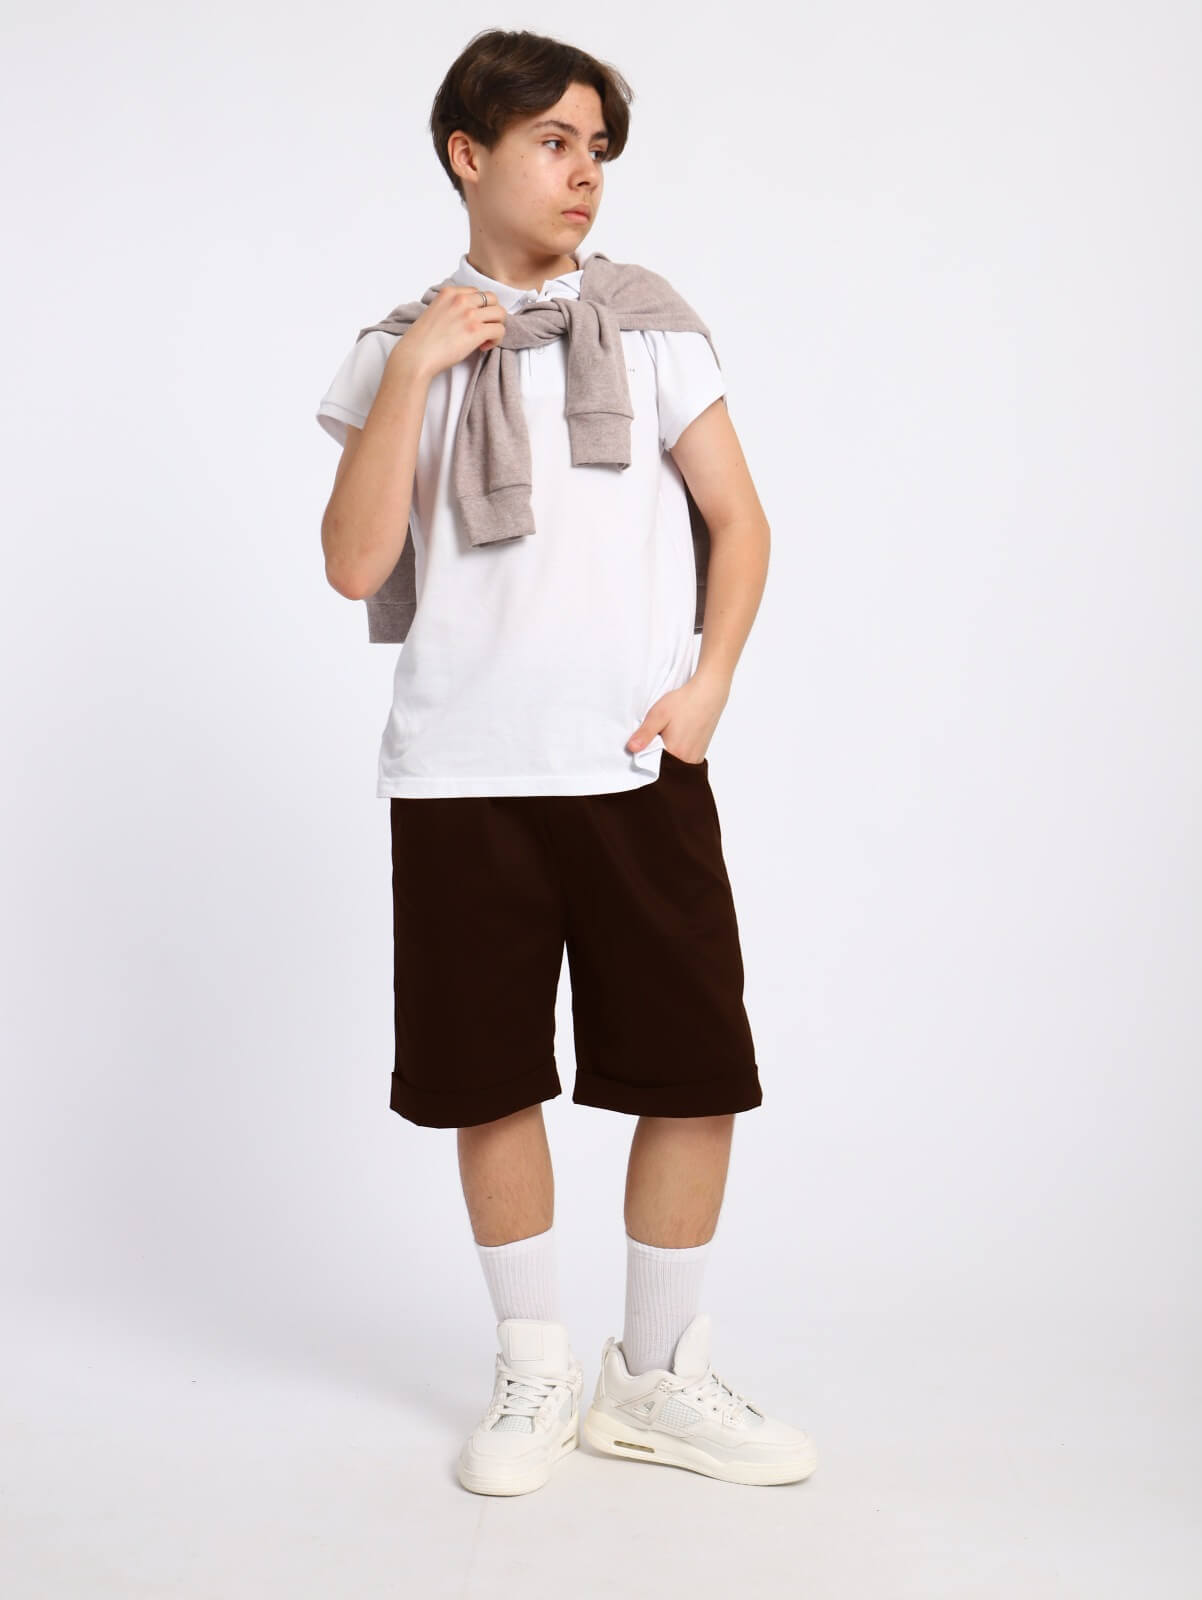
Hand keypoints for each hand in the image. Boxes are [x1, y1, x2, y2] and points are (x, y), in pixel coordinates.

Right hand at [389, 285, 506, 381]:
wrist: (416, 356)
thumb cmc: (421, 341)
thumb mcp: (434, 312)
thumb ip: (451, 308)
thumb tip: (465, 317)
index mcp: (450, 292)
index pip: (477, 292)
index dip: (479, 307)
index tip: (473, 321)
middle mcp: (461, 299)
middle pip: (492, 299)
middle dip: (492, 314)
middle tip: (485, 328)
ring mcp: (470, 314)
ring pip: (500, 313)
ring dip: (496, 326)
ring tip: (485, 339)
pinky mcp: (477, 331)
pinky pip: (500, 330)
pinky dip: (496, 339)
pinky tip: (484, 346)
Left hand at [627, 672, 730, 763]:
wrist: (708, 693)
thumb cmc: (684, 702)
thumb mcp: (658, 714)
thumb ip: (644, 734)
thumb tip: (631, 748)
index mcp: (675, 752)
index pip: (652, 765)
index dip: (644, 755)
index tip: (642, 743)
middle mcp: (687, 759)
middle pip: (664, 766)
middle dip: (656, 756)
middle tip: (657, 735)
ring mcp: (696, 757)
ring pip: (675, 763)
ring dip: (667, 754)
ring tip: (668, 735)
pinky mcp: (701, 753)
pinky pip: (684, 760)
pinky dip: (678, 753)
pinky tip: (677, 737)